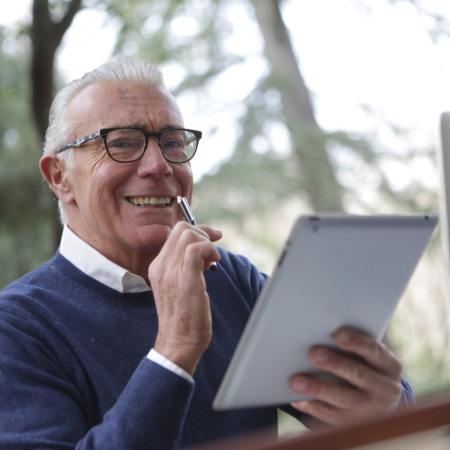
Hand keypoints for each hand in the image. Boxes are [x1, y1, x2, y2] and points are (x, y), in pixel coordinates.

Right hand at [148, 221, 221, 374]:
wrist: (179, 342)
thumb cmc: (184, 317)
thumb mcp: (178, 287)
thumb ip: (184, 268)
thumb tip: (203, 252)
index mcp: (158, 266)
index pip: (174, 234)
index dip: (196, 232)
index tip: (211, 240)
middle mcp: (161, 266)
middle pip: (181, 229)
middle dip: (203, 233)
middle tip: (213, 250)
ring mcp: (171, 272)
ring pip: (188, 235)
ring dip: (207, 243)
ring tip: (212, 261)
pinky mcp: (186, 279)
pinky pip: (196, 249)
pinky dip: (209, 250)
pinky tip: (214, 262)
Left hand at [289, 327, 402, 425]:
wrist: (379, 400)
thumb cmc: (364, 365)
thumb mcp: (368, 356)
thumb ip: (352, 346)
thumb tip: (320, 334)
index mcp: (389, 366)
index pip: (374, 350)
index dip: (356, 342)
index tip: (337, 335)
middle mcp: (385, 389)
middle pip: (359, 375)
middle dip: (335, 364)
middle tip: (313, 353)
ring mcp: (371, 409)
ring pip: (344, 399)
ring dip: (318, 389)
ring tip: (296, 381)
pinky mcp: (355, 424)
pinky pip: (333, 416)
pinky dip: (313, 406)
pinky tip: (297, 398)